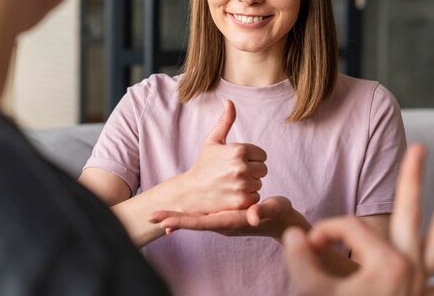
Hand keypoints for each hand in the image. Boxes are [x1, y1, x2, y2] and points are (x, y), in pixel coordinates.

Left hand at [149, 196, 299, 239]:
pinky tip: (177, 213)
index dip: (183, 222)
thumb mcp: (273, 210)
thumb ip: (263, 212)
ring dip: (177, 217)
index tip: (165, 223)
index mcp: (230, 222)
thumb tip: (252, 215)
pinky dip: (188, 215)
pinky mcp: (222, 214)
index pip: (201, 223)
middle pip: (192, 222)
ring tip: (156, 215)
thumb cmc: (279, 215)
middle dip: (172, 219)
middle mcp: (222, 223)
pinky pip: (201, 216)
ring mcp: (221, 220)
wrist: (283, 220)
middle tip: (150, 217)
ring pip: (195, 219)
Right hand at [177, 99, 266, 214]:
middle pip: (263, 169)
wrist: (191, 191)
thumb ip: (225, 121)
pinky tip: (232, 195)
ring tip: (231, 184)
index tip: (235, 162)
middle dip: (251, 172)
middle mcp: (242, 167)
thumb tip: (229, 101)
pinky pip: (256, 197)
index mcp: (238, 150)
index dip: (250, 158)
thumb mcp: (212, 141)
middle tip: (233, 174)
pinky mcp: (242, 201)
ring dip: (249, 185)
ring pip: (259, 183)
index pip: (262, 154)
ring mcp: (242, 185)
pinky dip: (247, 198)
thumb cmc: (204, 164)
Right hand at [283, 144, 433, 295]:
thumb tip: (298, 234)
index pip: (350, 227)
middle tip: (420, 149)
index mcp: (386, 263)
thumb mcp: (311, 290)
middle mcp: (411, 267)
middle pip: (412, 214)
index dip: (325, 231)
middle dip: (412, 179)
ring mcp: (422, 283)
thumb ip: (299, 256)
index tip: (309, 248)